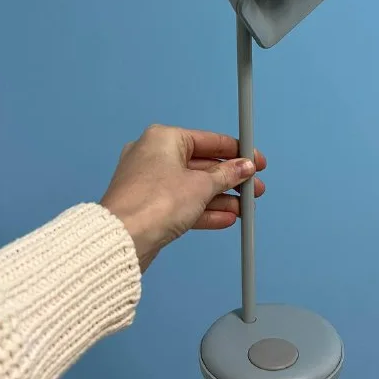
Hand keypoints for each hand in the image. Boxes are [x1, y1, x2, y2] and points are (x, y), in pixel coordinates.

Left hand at [100, 124, 265, 272]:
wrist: (123, 239)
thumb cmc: (153, 203)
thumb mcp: (202, 186)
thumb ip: (227, 175)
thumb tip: (244, 167)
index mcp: (164, 139)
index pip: (209, 141)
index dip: (237, 151)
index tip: (255, 160)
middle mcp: (154, 156)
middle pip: (203, 165)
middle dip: (231, 179)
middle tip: (254, 188)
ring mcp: (150, 182)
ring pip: (194, 187)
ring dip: (221, 198)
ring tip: (245, 207)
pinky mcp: (150, 205)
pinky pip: (183, 203)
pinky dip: (204, 210)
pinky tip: (227, 218)